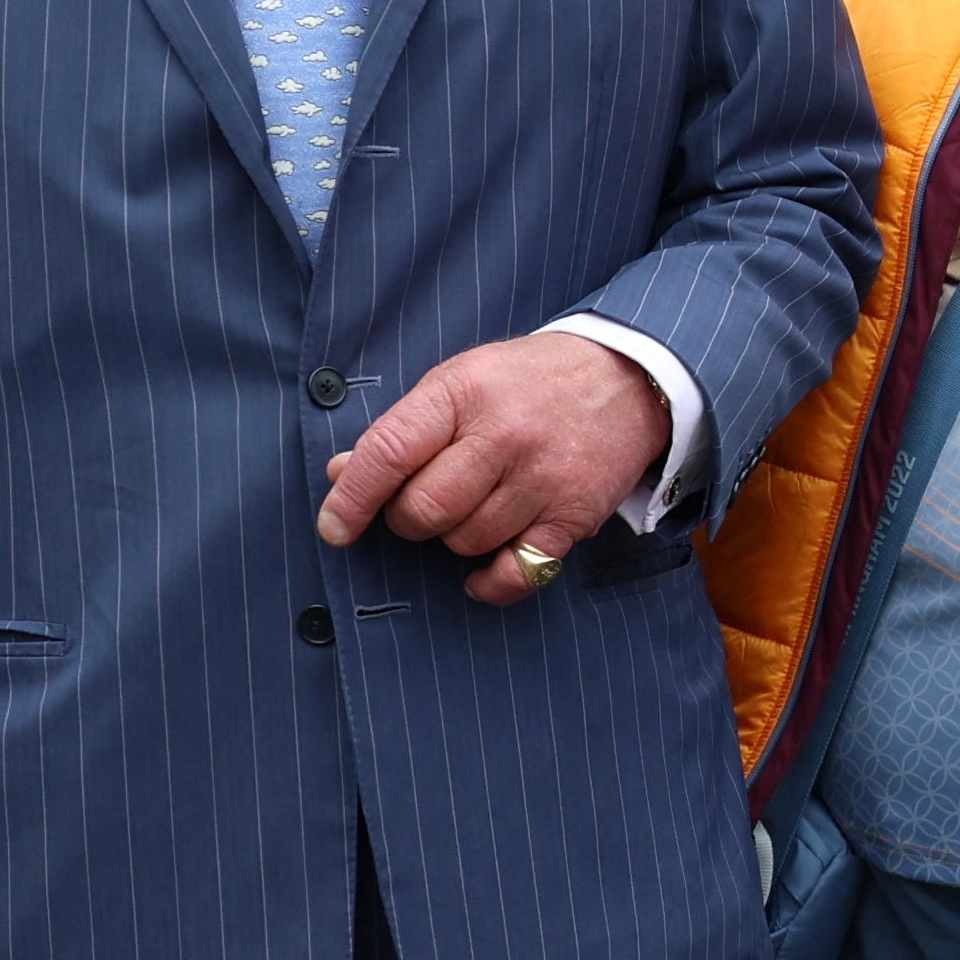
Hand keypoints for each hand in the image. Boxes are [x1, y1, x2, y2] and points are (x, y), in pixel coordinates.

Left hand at [318, 329, 672, 603]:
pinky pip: (517, 572)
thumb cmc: (528, 382)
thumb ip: (403, 430)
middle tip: (425, 504)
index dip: (351, 498)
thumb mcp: (461, 382)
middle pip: (425, 510)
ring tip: (473, 510)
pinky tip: (483, 570)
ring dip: (455, 539)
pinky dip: (491, 582)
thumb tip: (339, 475)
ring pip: (465, 542)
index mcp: (464, 392)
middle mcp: (504, 435)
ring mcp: (543, 478)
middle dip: (409, 519)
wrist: (626, 377)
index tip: (334, 528)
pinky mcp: (575, 514)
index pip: (389, 452)